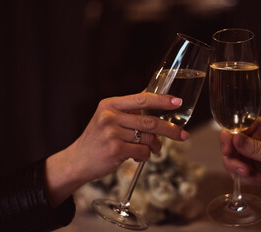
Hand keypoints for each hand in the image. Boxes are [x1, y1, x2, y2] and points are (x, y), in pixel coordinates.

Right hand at [45, 92, 188, 206]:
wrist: (77, 160)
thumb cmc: (97, 139)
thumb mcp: (108, 118)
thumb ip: (129, 110)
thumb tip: (155, 100)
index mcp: (110, 104)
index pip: (142, 99)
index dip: (162, 100)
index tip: (177, 102)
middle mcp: (110, 116)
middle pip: (150, 121)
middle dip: (170, 129)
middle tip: (183, 135)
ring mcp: (112, 133)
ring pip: (148, 138)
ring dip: (155, 146)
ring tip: (153, 149)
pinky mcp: (115, 150)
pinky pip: (142, 152)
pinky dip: (145, 156)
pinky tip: (138, 157)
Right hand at [220, 116, 260, 198]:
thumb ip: (255, 148)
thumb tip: (234, 137)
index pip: (238, 127)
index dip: (229, 138)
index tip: (227, 151)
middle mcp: (256, 138)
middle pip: (231, 145)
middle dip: (234, 160)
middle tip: (244, 171)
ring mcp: (254, 153)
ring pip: (233, 160)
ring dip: (241, 172)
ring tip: (256, 177)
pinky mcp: (254, 167)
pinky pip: (240, 173)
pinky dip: (249, 179)